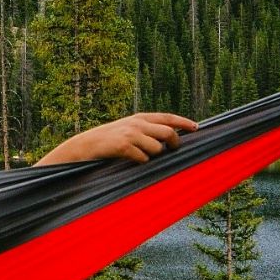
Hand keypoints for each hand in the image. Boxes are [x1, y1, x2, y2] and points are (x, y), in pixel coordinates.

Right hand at [37, 112, 197, 165]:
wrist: (83, 147)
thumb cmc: (107, 141)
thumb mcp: (126, 129)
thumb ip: (144, 131)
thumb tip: (167, 139)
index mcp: (139, 118)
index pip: (167, 117)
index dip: (183, 122)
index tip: (196, 127)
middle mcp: (137, 123)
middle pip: (168, 133)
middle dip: (175, 144)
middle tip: (174, 150)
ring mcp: (130, 134)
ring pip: (157, 149)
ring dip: (153, 156)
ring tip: (140, 157)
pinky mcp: (123, 146)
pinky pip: (143, 158)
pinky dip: (140, 162)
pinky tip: (131, 161)